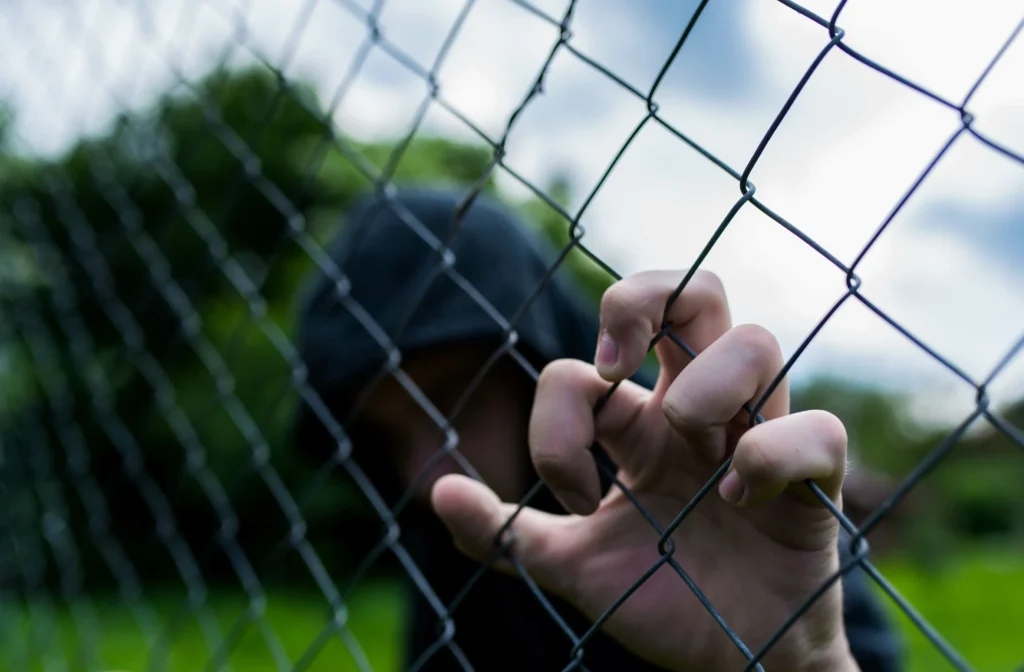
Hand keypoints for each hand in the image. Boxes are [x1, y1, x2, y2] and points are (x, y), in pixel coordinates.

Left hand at [431, 270, 859, 671]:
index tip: (574, 497)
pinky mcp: (811, 481)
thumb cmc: (658, 603)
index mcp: (637, 427)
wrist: (731, 664)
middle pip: (693, 294)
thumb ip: (506, 534)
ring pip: (757, 342)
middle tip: (614, 364)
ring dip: (707, 382)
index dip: (558, 423)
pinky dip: (773, 451)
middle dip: (641, 301)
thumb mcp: (572, 567)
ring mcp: (758, 438)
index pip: (581, 369)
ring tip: (689, 439)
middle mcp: (697, 415)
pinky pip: (817, 429)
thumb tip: (435, 493)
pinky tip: (741, 496)